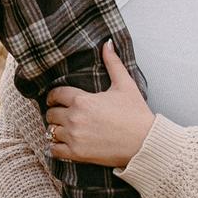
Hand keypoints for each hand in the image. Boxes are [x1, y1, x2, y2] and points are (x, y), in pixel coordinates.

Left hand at [45, 42, 154, 169]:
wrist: (145, 143)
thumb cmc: (136, 114)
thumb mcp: (125, 85)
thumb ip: (113, 63)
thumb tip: (108, 43)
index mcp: (83, 100)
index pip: (57, 94)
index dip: (54, 96)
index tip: (55, 99)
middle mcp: (74, 117)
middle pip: (51, 113)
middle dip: (55, 112)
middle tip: (60, 114)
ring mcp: (74, 137)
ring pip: (51, 131)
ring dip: (55, 129)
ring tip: (62, 129)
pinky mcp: (77, 154)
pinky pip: (54, 150)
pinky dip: (55, 147)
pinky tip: (61, 144)